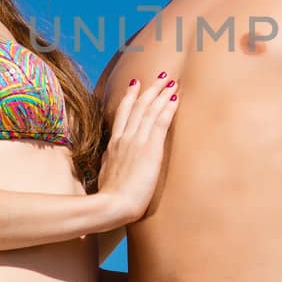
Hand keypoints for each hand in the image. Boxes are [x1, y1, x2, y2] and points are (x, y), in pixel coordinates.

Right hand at [94, 73, 179, 226]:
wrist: (112, 205)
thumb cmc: (110, 197)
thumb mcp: (106, 173)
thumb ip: (110, 162)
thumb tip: (110, 158)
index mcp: (113, 144)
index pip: (123, 113)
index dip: (130, 96)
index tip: (136, 83)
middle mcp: (124, 138)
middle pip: (138, 106)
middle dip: (151, 89)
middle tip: (161, 76)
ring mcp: (136, 142)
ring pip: (150, 110)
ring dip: (162, 94)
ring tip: (172, 82)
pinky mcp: (149, 150)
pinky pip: (160, 122)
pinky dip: (168, 108)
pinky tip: (175, 99)